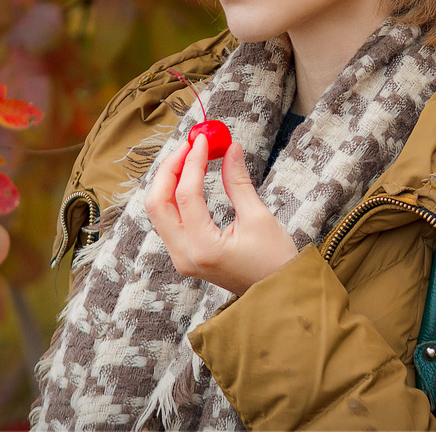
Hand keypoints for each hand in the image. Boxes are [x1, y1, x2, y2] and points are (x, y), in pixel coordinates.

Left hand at [144, 134, 298, 295]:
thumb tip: (229, 147)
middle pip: (158, 203)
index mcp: (204, 248)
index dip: (193, 161)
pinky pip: (167, 219)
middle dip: (170, 168)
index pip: (187, 195)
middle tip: (189, 144)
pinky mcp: (184, 255)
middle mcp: (184, 255)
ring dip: (169, 179)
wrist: (277, 295)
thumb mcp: (258, 217)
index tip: (203, 139)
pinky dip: (172, 194)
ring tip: (189, 155)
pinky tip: (188, 176)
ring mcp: (181, 257)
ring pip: (158, 211)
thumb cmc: (275, 260)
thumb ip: (238, 182)